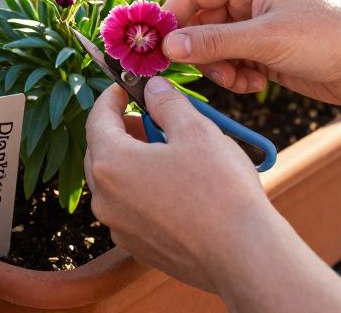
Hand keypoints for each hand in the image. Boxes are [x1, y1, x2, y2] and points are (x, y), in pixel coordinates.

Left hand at [83, 80, 271, 296]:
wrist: (243, 254)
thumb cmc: (220, 189)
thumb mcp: (196, 130)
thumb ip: (167, 103)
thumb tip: (153, 88)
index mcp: (111, 164)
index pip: (97, 119)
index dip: (111, 97)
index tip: (126, 86)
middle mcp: (105, 200)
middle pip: (102, 152)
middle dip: (123, 130)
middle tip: (150, 117)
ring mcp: (120, 228)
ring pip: (117, 183)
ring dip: (134, 160)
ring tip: (168, 150)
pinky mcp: (139, 248)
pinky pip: (132, 210)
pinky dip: (144, 191)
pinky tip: (176, 185)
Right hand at [162, 0, 340, 106]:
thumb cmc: (326, 38)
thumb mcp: (265, 39)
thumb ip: (213, 42)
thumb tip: (167, 45)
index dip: (171, 18)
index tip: (155, 48)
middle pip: (200, 22)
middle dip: (200, 50)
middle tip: (200, 72)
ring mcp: (257, 25)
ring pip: (214, 47)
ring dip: (220, 67)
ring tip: (240, 79)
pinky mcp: (266, 50)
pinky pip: (232, 62)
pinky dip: (236, 76)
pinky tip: (256, 83)